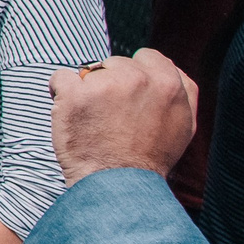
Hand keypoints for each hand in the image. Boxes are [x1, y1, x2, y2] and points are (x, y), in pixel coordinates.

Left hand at [49, 48, 196, 183]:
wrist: (117, 187)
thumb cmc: (149, 158)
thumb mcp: (183, 125)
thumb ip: (181, 92)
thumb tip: (170, 68)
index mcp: (169, 84)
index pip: (147, 57)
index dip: (135, 75)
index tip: (129, 98)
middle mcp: (139, 79)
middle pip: (115, 63)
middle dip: (111, 83)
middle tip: (112, 116)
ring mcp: (105, 84)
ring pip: (89, 70)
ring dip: (87, 89)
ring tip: (94, 120)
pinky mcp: (75, 94)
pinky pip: (60, 77)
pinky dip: (60, 92)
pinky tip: (70, 113)